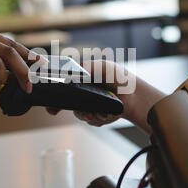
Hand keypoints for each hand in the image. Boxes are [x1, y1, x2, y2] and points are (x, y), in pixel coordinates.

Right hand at [46, 60, 166, 133]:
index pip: (64, 89)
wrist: (136, 96)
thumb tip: (68, 72)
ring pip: (80, 114)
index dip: (55, 99)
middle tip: (83, 111)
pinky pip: (91, 121)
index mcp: (83, 80)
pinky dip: (98, 118)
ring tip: (100, 112)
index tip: (51, 108)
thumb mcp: (101, 67)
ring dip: (88, 115)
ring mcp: (92, 106)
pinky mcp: (99, 116)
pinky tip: (106, 113)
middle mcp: (85, 93)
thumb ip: (84, 68)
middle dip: (75, 109)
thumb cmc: (121, 78)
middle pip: (69, 105)